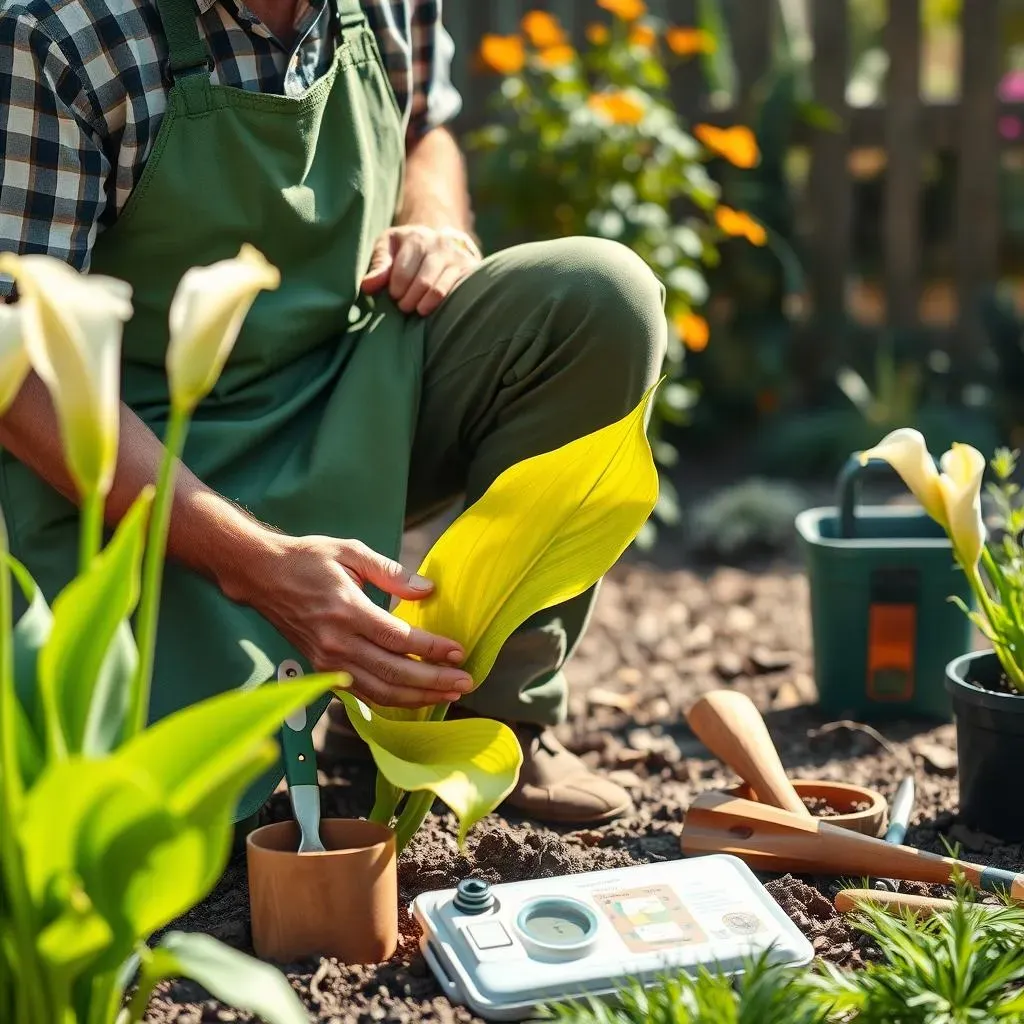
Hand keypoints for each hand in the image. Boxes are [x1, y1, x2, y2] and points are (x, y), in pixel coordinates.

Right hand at [227, 532, 472, 708]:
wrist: (262, 575)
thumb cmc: (308, 559)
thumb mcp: (351, 552)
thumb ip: (391, 573)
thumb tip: (428, 590)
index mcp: (347, 611)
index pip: (399, 639)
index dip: (432, 650)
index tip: (459, 651)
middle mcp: (336, 643)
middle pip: (394, 673)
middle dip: (434, 681)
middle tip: (466, 681)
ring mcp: (327, 661)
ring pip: (380, 692)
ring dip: (418, 697)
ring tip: (449, 694)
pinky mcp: (321, 670)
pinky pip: (361, 694)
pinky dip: (391, 700)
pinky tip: (415, 698)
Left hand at [361, 225, 480, 315]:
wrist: (444, 240)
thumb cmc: (409, 248)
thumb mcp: (390, 248)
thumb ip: (379, 265)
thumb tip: (367, 286)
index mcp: (416, 238)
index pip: (402, 273)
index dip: (395, 291)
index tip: (394, 295)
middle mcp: (439, 245)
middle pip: (421, 283)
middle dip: (408, 301)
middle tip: (404, 306)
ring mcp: (457, 258)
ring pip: (438, 290)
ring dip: (424, 306)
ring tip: (418, 309)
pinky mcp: (470, 271)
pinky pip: (456, 294)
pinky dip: (443, 306)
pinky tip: (434, 308)